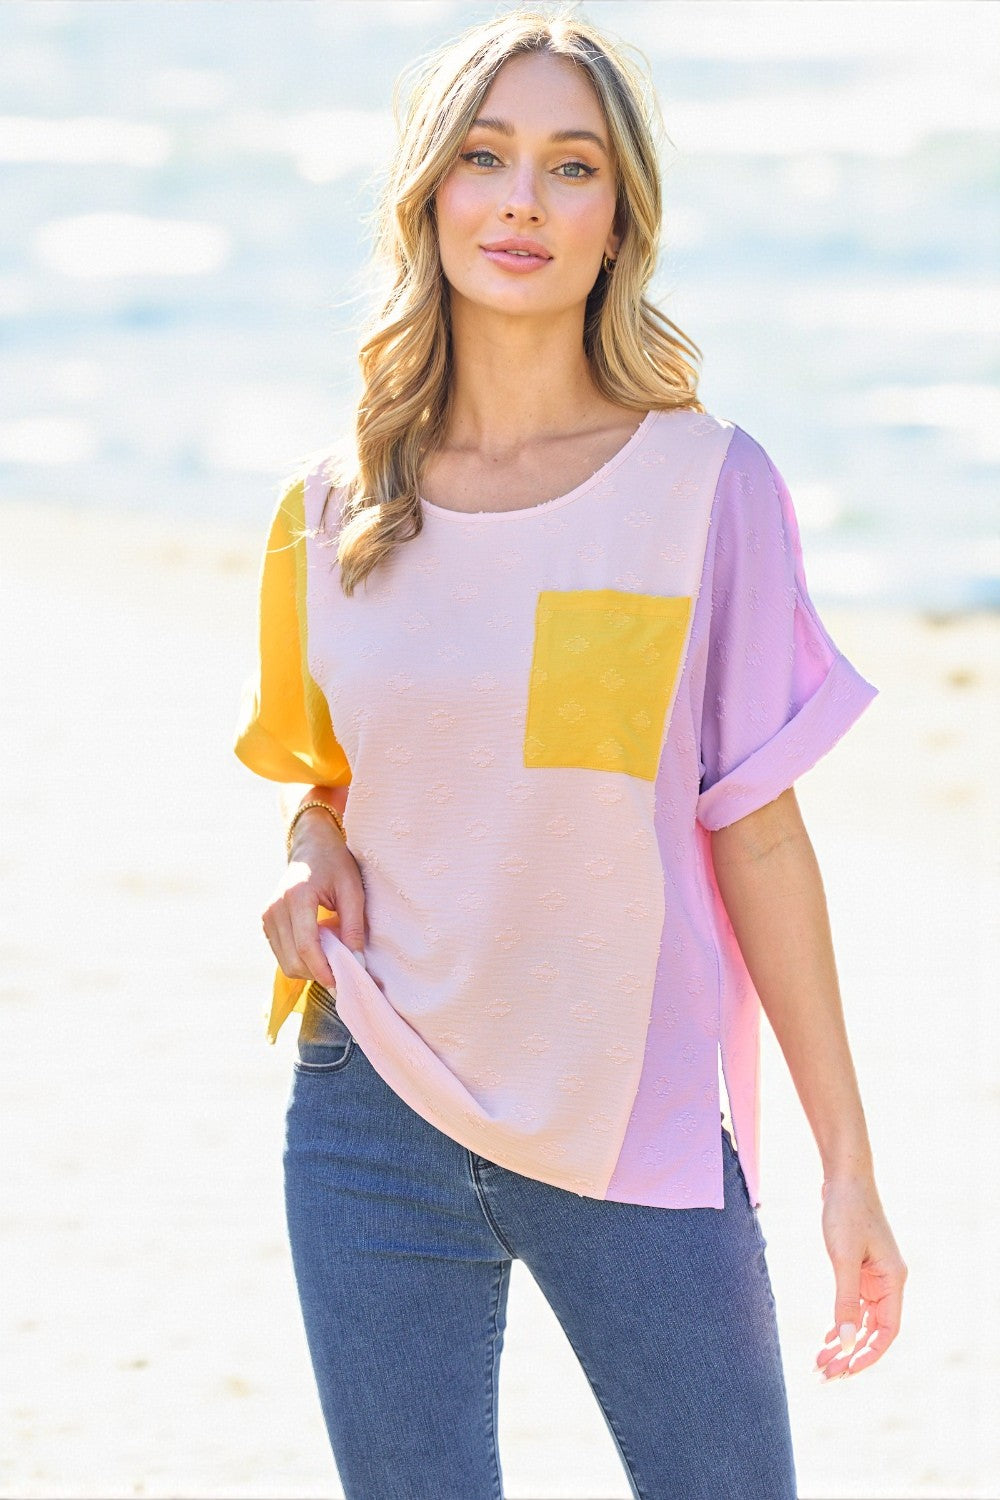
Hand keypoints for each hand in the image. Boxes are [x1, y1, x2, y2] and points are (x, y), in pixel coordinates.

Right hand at [261, 810, 366, 986]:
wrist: (311, 845)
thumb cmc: (335, 864)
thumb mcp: (352, 890)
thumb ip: (354, 926)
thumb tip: (357, 962)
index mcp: (297, 897)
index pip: (306, 946)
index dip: (323, 969)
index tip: (341, 982)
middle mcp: (276, 907)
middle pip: (293, 959)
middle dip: (317, 973)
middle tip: (341, 973)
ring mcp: (267, 915)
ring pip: (285, 961)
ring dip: (308, 969)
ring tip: (331, 959)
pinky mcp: (266, 921)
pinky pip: (281, 954)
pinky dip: (299, 960)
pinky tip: (318, 950)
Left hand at [814, 1174, 906, 1381]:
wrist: (844, 1178)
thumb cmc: (847, 1212)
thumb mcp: (844, 1258)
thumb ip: (846, 1301)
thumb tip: (846, 1343)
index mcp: (893, 1281)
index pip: (887, 1332)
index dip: (868, 1355)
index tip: (845, 1372)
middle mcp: (888, 1283)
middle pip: (873, 1331)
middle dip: (850, 1355)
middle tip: (825, 1375)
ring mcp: (874, 1277)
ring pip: (861, 1321)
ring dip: (843, 1343)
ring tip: (820, 1364)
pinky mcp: (859, 1270)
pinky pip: (853, 1307)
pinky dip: (840, 1324)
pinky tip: (826, 1341)